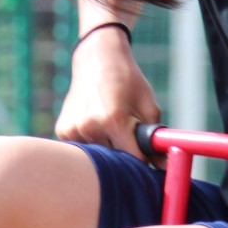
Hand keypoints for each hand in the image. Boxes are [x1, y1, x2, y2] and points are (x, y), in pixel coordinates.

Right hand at [55, 27, 160, 161]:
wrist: (97, 60)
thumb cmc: (128, 82)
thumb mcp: (149, 107)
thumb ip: (156, 139)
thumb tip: (165, 167)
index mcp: (114, 121)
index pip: (134, 159)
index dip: (144, 162)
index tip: (148, 158)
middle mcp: (90, 127)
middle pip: (114, 161)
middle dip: (126, 157)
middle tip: (130, 140)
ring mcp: (73, 130)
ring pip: (98, 157)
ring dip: (108, 150)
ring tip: (111, 128)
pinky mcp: (63, 131)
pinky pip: (83, 149)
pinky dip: (93, 143)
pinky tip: (96, 126)